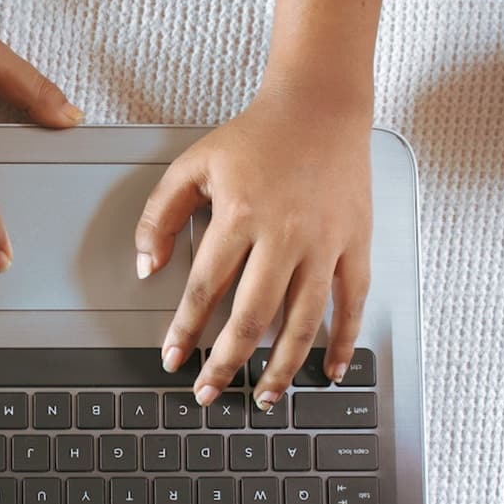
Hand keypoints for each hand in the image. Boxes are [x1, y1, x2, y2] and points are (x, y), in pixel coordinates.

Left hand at [136, 87, 372, 408]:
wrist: (320, 106)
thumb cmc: (256, 136)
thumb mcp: (193, 165)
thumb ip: (159, 215)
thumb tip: (147, 267)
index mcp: (240, 215)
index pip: (207, 288)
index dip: (186, 330)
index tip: (173, 360)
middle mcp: (284, 235)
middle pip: (251, 317)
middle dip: (227, 363)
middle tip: (209, 393)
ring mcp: (325, 242)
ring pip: (303, 321)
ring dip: (283, 367)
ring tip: (266, 398)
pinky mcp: (356, 243)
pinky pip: (352, 303)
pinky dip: (343, 341)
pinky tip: (330, 370)